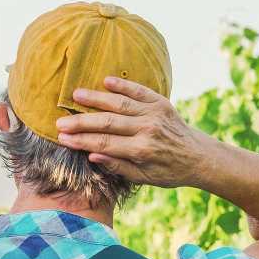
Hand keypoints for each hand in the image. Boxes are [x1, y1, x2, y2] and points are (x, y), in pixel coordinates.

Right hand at [54, 76, 219, 188]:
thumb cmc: (167, 171)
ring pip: (119, 104)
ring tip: (75, 94)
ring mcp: (154, 114)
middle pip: (107, 123)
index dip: (80, 141)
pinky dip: (122, 84)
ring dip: (95, 98)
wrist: (199, 157)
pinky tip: (105, 80)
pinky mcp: (161, 102)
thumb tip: (92, 155)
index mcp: (141, 151)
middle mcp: (147, 130)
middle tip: (59, 121)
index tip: (62, 138)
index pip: (103, 144)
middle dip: (80, 122)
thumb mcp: (142, 177)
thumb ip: (117, 166)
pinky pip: (139, 90)